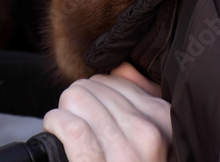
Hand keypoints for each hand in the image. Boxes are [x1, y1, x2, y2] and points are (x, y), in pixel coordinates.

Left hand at [42, 63, 171, 160]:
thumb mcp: (150, 139)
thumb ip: (140, 100)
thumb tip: (122, 67)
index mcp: (164, 123)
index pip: (116, 81)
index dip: (96, 96)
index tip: (94, 116)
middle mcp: (150, 135)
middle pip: (91, 87)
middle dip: (78, 103)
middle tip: (79, 126)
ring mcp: (125, 154)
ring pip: (76, 99)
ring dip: (64, 113)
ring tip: (68, 131)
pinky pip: (68, 125)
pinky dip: (55, 123)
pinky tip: (56, 131)